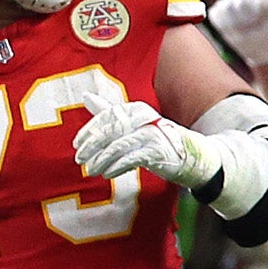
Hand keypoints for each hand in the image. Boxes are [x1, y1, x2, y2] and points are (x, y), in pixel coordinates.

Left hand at [72, 89, 217, 189]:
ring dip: (101, 160)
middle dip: (91, 147)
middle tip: (79, 159)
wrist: (190, 155)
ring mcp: (152, 134)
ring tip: (91, 170)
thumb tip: (85, 95)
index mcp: (136, 109)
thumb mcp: (132, 123)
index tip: (77, 144)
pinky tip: (107, 173)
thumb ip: (109, 111)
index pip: (106, 116)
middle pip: (110, 131)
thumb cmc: (156, 139)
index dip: (89, 130)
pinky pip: (131, 159)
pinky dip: (116, 167)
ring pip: (118, 146)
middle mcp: (144, 118)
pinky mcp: (157, 152)